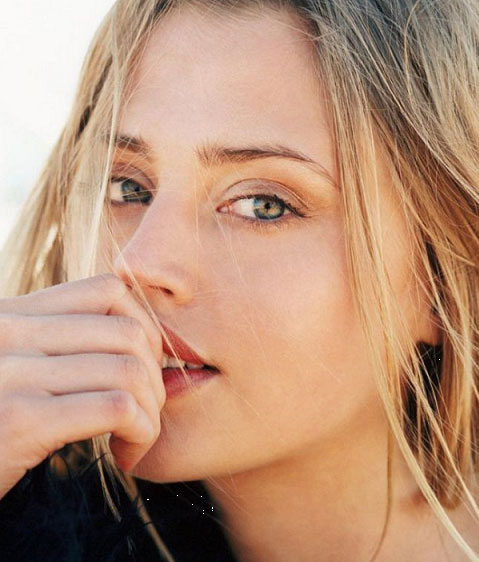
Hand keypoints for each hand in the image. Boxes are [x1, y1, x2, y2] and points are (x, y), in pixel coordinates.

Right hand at [0, 273, 164, 498]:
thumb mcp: (16, 366)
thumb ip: (60, 344)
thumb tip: (144, 341)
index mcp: (13, 314)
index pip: (108, 289)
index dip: (146, 326)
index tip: (144, 366)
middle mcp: (10, 332)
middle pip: (128, 332)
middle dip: (154, 376)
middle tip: (146, 410)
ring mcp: (13, 372)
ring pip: (129, 370)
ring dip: (150, 411)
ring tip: (136, 435)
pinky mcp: (21, 419)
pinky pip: (116, 408)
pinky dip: (139, 432)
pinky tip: (124, 453)